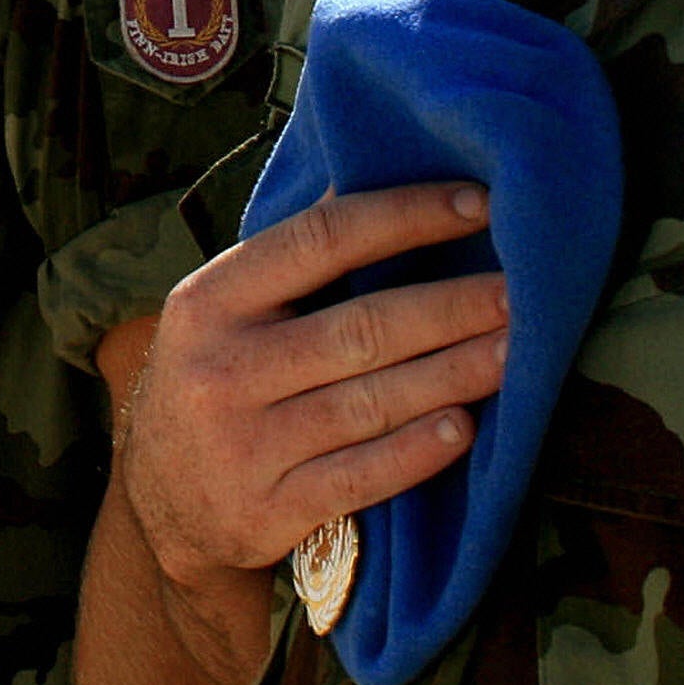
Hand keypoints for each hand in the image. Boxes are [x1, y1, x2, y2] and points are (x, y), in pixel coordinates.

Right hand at [123, 184, 509, 684]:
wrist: (159, 506)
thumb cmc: (216, 380)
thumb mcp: (220, 311)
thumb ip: (290, 261)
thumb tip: (378, 173)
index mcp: (210, 300)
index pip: (321, 239)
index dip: (407, 217)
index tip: (479, 204)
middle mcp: (221, 369)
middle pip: (361, 327)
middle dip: (453, 307)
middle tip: (524, 292)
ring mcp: (244, 446)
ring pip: (371, 403)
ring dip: (455, 375)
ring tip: (518, 353)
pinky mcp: (268, 511)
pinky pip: (360, 477)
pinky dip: (416, 452)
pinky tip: (464, 428)